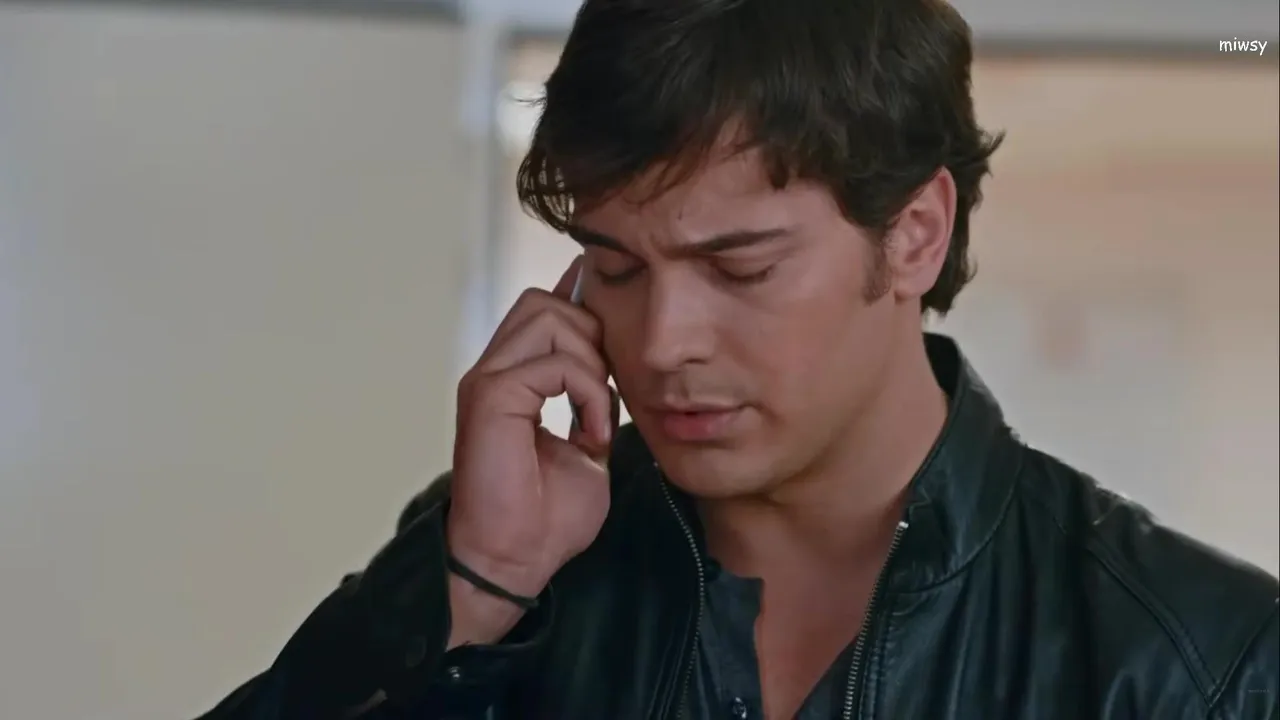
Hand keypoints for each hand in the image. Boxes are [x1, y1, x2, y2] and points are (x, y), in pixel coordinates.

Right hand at [447, 257, 615, 621]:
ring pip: (547, 317)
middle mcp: (494, 371)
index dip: (580, 301)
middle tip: (604, 393)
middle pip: (544, 302)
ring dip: (590, 363)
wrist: (512, 562)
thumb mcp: (586, 446)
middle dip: (589, 333)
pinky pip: (555, 364)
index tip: (619, 319)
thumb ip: (594, 403)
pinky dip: (588, 393)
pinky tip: (592, 435)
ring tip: (597, 415)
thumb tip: (615, 371)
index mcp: (512, 379)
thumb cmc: (547, 518)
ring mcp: (488, 381)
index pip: (543, 308)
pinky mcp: (490, 397)